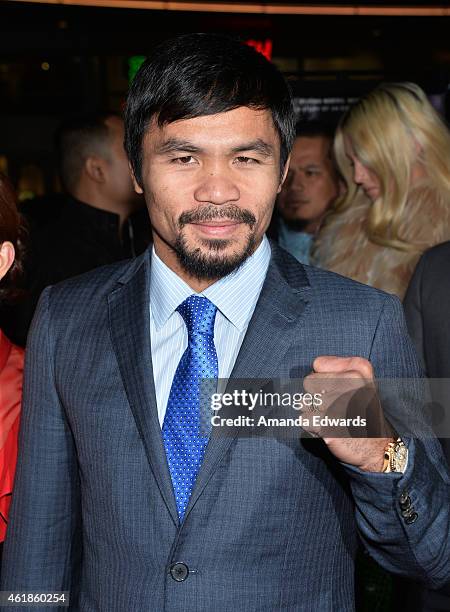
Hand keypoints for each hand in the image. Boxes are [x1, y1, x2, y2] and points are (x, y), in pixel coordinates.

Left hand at [303, 356, 393, 471]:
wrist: (377, 446)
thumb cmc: (363, 411)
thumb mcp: (362, 380)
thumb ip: (338, 366)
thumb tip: (316, 365)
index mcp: (358, 370)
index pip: (318, 364)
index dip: (322, 378)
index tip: (338, 391)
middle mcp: (349, 384)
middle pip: (309, 382)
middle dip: (316, 395)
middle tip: (334, 407)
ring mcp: (337, 403)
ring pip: (304, 401)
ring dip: (313, 412)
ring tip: (332, 418)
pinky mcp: (328, 423)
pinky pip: (304, 419)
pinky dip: (312, 427)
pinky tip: (328, 429)